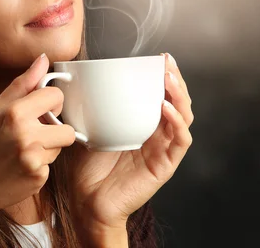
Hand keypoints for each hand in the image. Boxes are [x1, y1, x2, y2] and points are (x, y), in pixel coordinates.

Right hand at [0, 53, 75, 216]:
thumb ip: (23, 84)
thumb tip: (43, 59)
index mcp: (15, 113)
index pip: (56, 97)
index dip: (49, 103)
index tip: (39, 109)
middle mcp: (27, 135)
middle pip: (67, 128)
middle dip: (54, 129)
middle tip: (31, 133)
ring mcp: (34, 159)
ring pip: (59, 148)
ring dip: (46, 148)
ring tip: (20, 151)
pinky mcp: (38, 179)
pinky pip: (50, 166)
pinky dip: (38, 166)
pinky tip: (18, 167)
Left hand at [66, 53, 193, 228]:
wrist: (88, 202)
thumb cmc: (88, 168)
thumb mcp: (89, 129)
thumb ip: (90, 108)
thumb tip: (76, 80)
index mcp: (142, 126)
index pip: (160, 96)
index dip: (164, 77)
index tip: (160, 57)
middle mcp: (156, 135)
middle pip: (177, 102)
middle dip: (175, 80)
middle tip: (168, 62)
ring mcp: (162, 150)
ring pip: (183, 117)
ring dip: (179, 95)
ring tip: (169, 78)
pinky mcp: (165, 165)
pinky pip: (179, 141)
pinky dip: (177, 123)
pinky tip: (165, 108)